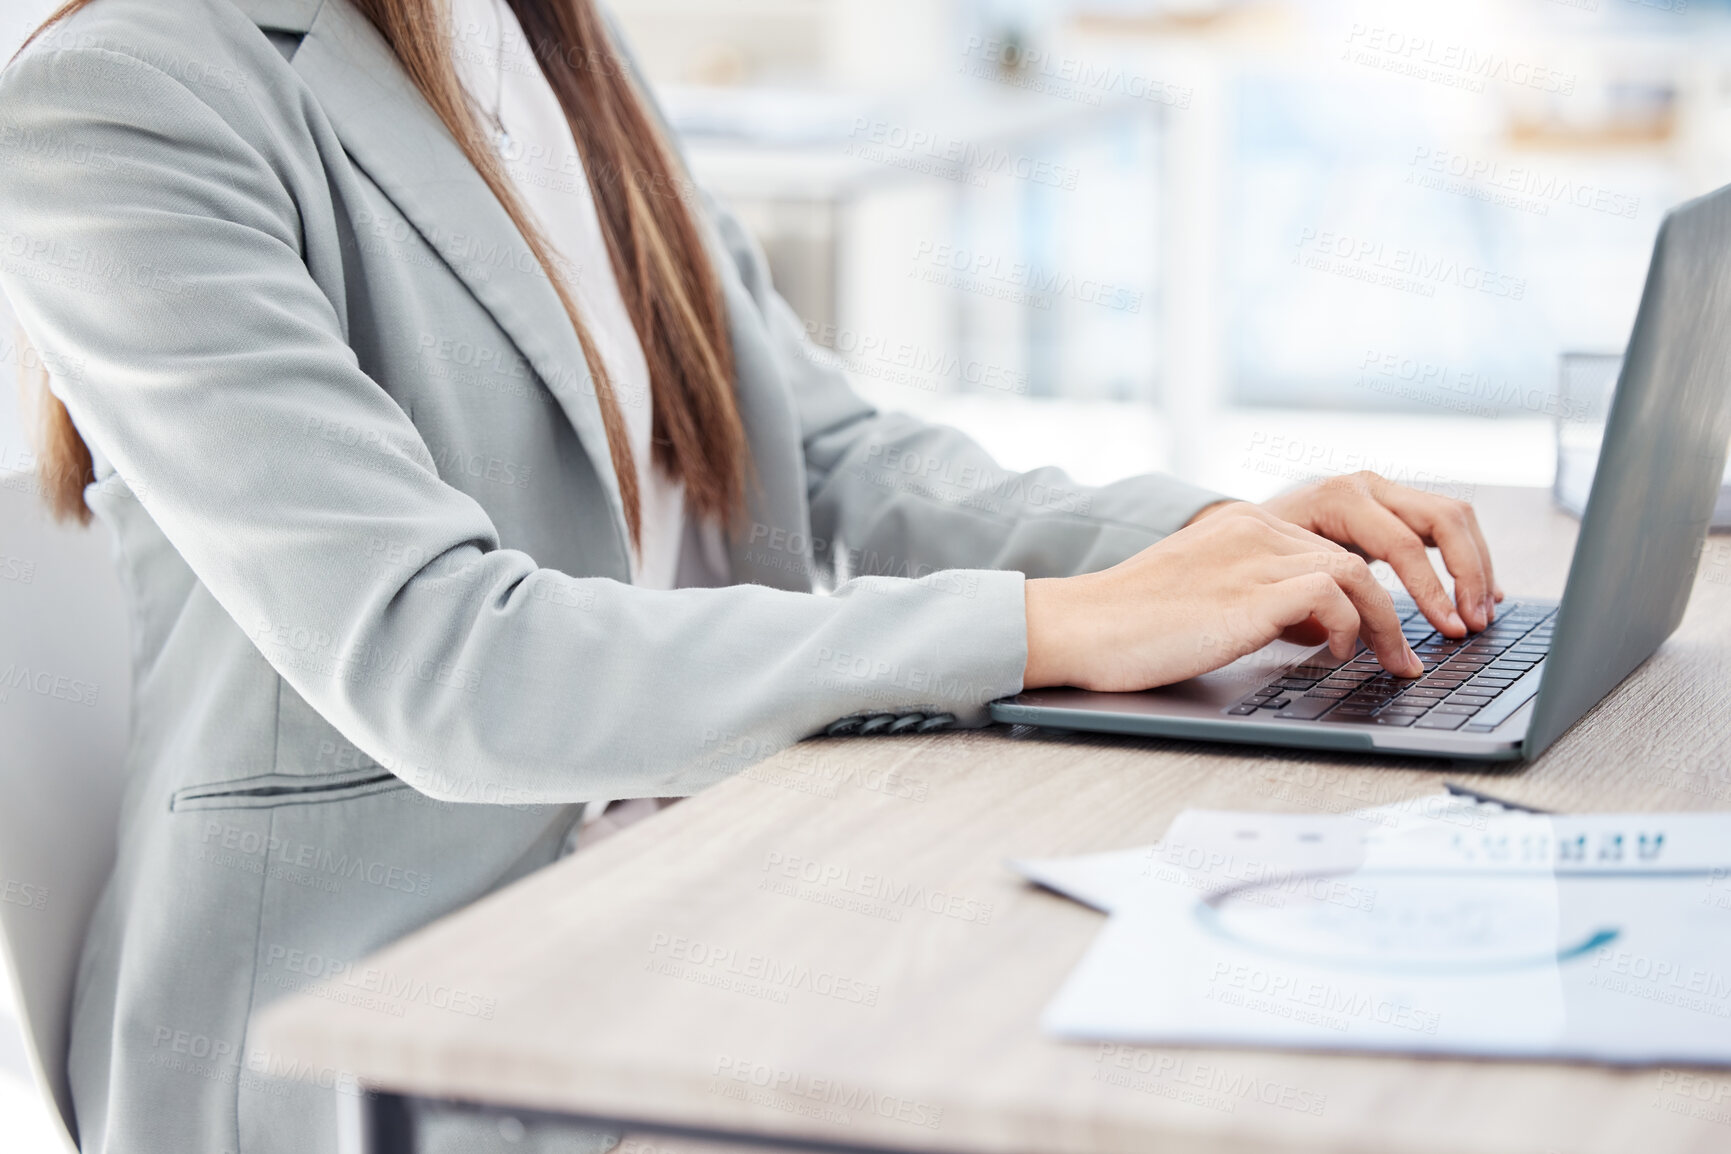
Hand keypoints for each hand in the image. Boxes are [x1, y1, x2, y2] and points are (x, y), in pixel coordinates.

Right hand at [1023, 502, 1421, 690]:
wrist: (1078, 628)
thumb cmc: (1131, 628)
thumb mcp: (1206, 598)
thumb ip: (1260, 597)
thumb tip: (1322, 626)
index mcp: (1241, 525)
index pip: (1332, 543)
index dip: (1374, 588)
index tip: (1392, 629)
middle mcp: (1253, 529)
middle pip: (1360, 553)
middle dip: (1401, 606)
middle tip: (1413, 656)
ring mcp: (1252, 557)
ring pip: (1359, 571)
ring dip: (1391, 624)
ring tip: (1396, 664)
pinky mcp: (1250, 593)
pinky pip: (1336, 593)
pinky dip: (1353, 628)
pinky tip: (1339, 656)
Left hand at [1247, 472, 1502, 637]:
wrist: (1247, 523)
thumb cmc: (1259, 552)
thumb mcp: (1279, 572)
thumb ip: (1313, 601)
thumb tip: (1346, 637)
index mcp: (1340, 497)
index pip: (1402, 543)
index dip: (1431, 590)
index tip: (1448, 628)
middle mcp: (1369, 486)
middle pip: (1444, 519)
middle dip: (1468, 574)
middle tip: (1474, 623)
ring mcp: (1386, 491)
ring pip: (1455, 517)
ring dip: (1477, 566)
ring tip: (1483, 612)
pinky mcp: (1397, 506)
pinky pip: (1447, 525)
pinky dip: (1469, 558)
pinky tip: (1479, 593)